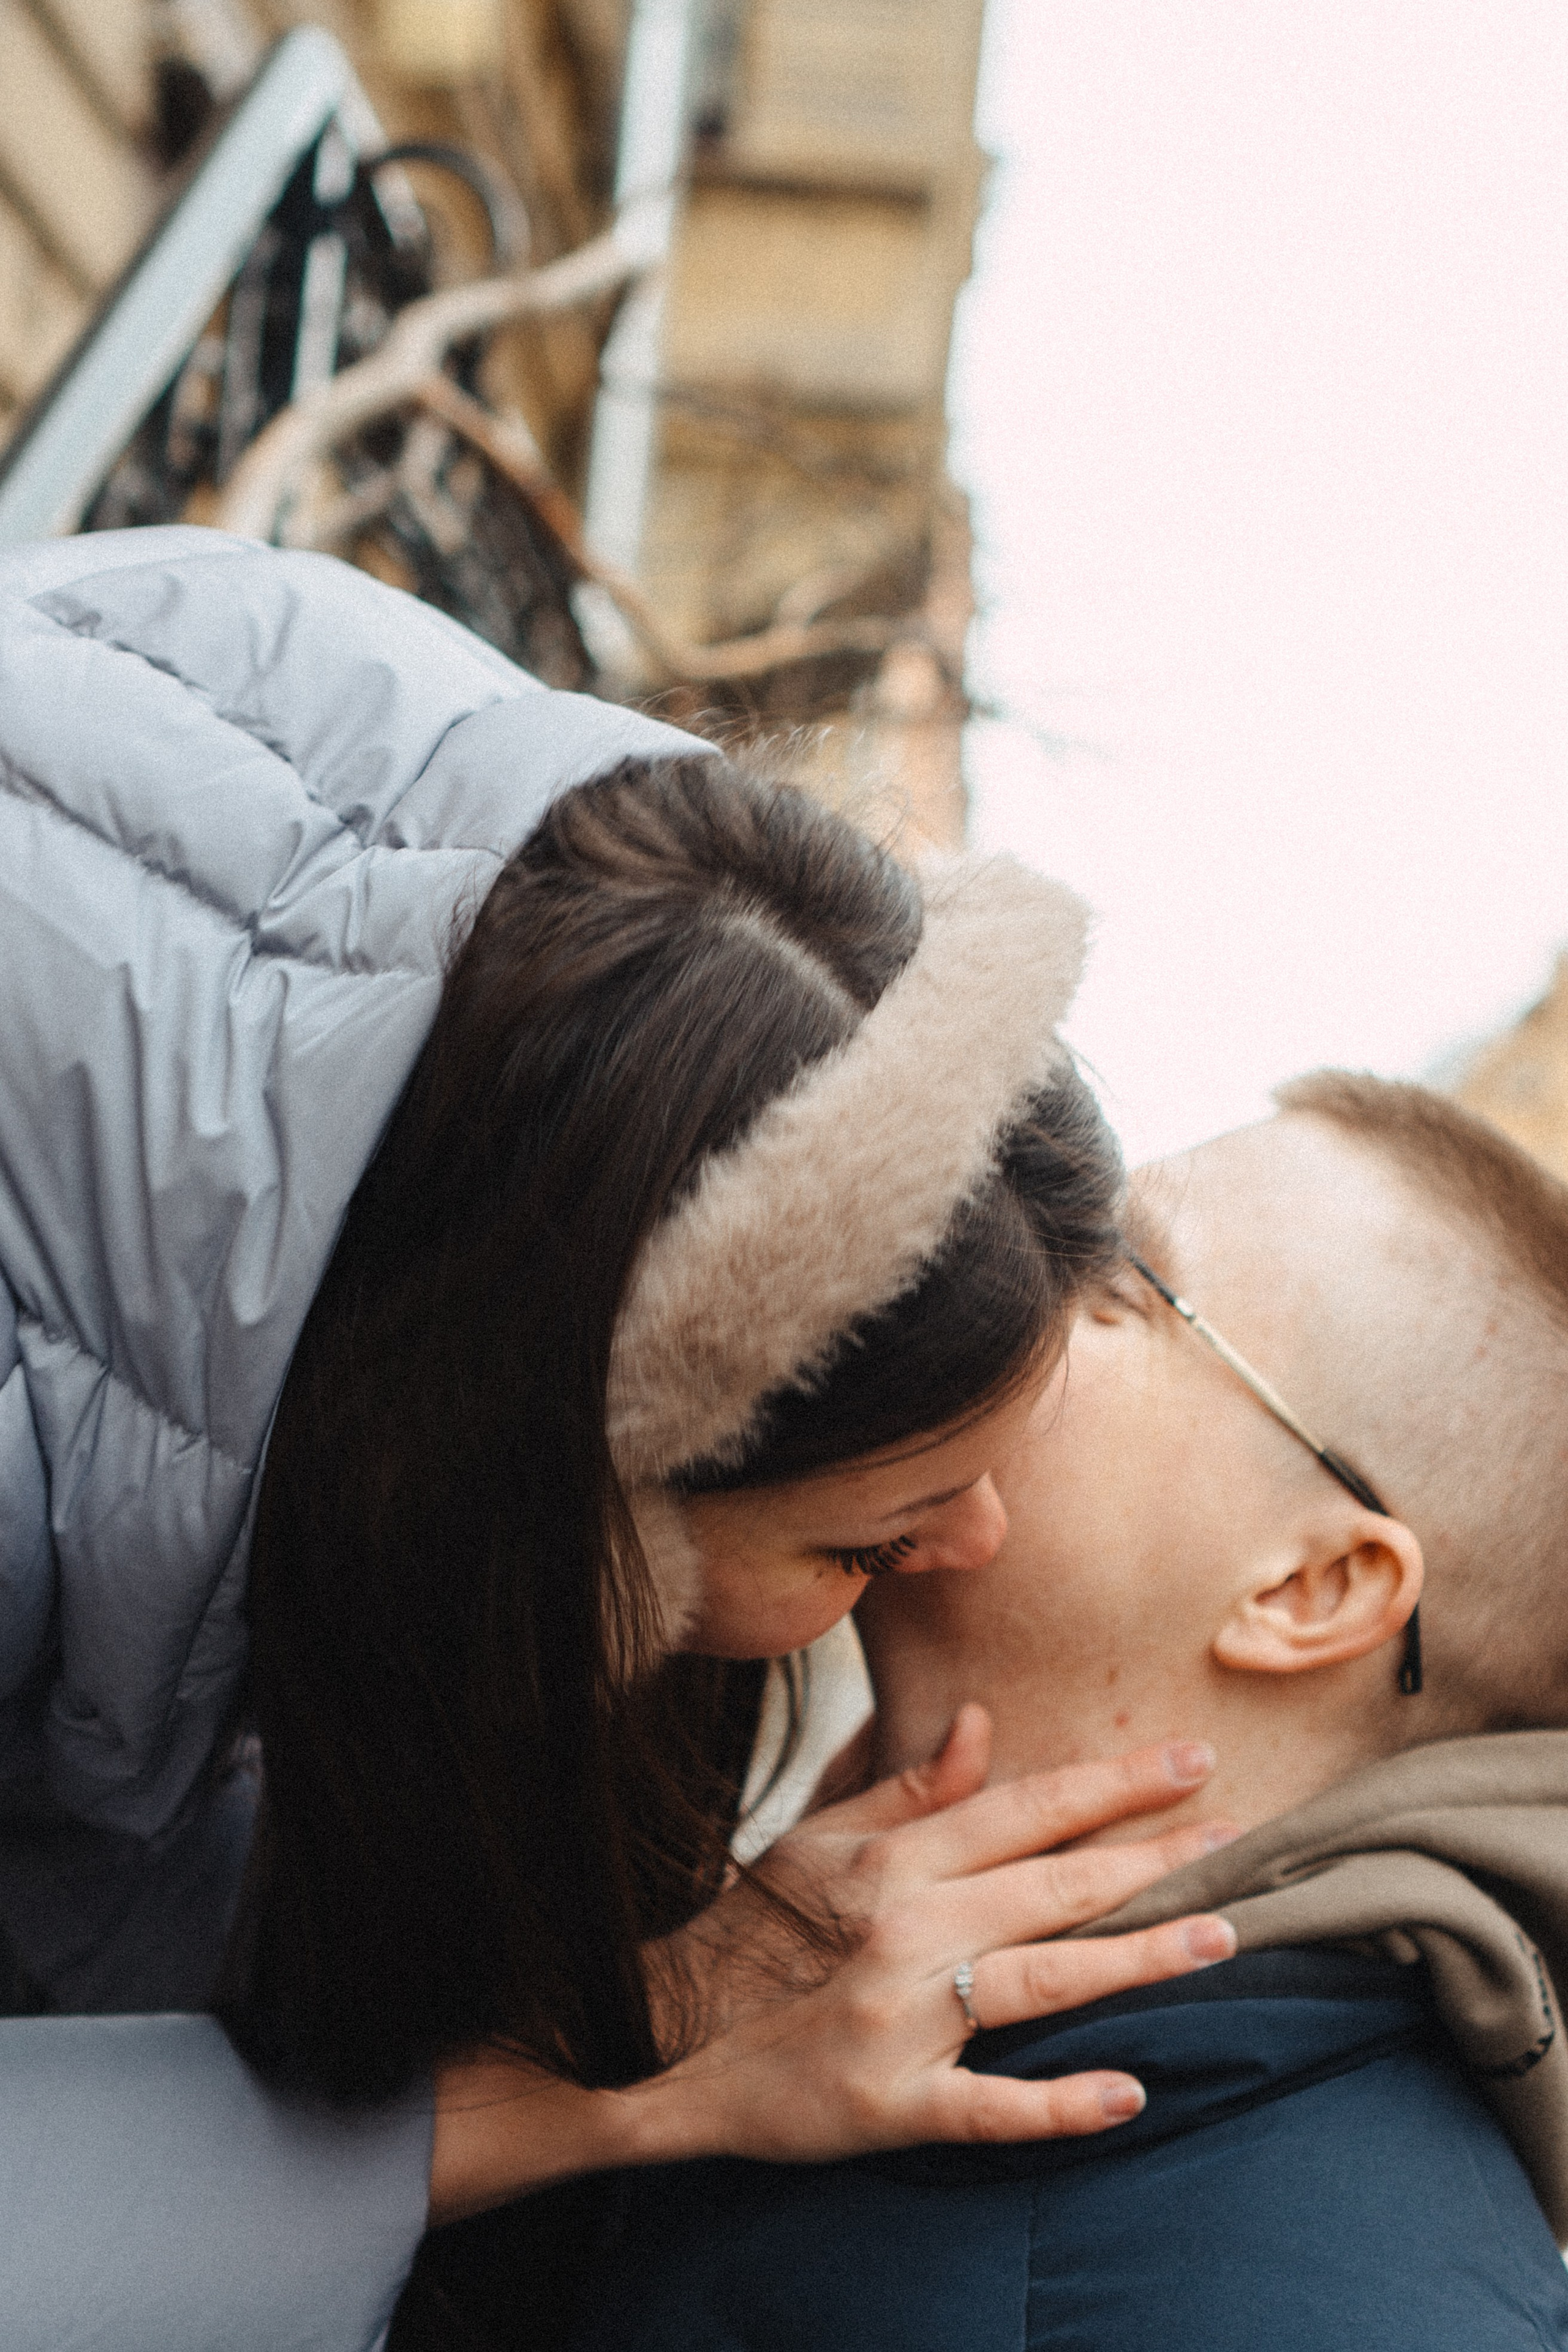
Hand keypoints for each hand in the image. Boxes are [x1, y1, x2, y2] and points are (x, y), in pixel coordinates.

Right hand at [641, 1705, 1234, 2161]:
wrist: (665, 2032)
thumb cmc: (754, 1929)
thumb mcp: (823, 1839)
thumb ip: (913, 1786)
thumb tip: (985, 1723)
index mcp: (894, 1862)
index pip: (1024, 1810)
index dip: (1112, 1785)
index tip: (1191, 1761)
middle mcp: (907, 1930)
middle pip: (1052, 1886)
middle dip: (1154, 1857)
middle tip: (1240, 1834)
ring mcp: (901, 2020)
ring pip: (1042, 1982)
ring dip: (1138, 1958)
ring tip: (1220, 1936)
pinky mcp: (890, 2105)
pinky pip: (987, 2106)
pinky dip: (1058, 2104)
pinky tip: (1128, 2094)